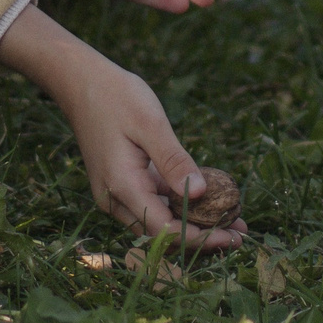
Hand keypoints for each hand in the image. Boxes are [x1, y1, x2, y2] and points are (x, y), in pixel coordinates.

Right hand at [0, 5, 247, 248]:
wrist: (80, 83)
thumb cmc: (116, 96)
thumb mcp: (150, 122)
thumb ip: (174, 161)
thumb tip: (200, 194)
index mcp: (122, 185)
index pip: (165, 230)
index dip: (200, 239)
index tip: (232, 236)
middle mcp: (115, 199)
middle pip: (162, 235)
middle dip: (202, 238)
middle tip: (242, 233)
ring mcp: (116, 195)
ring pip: (158, 224)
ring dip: (194, 225)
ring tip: (234, 219)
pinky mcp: (121, 186)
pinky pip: (153, 206)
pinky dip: (180, 208)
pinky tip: (208, 200)